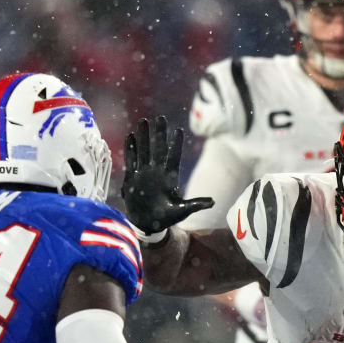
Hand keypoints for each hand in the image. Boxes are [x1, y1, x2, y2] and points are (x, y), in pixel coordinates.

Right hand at [121, 116, 210, 236]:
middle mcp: (157, 172)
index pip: (173, 156)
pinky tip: (131, 136)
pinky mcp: (132, 178)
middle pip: (158, 148)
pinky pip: (131, 160)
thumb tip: (213, 202)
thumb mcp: (182, 211)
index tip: (178, 130)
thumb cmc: (166, 218)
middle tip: (160, 118)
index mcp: (170, 177)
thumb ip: (195, 204)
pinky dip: (131, 149)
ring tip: (144, 121)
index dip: (175, 144)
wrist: (148, 224)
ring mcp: (144, 173)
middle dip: (159, 133)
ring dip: (144, 136)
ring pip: (144, 150)